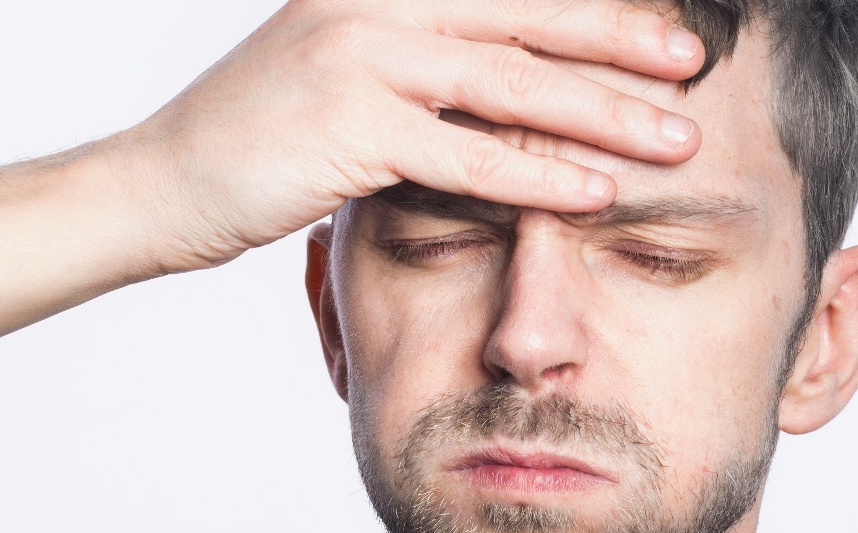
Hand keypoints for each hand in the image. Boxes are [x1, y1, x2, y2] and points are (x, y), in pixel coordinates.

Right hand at [112, 0, 705, 271]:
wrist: (162, 184)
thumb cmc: (259, 140)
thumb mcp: (338, 69)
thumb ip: (414, 57)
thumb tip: (494, 71)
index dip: (589, 7)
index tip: (662, 27)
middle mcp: (377, 2)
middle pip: (528, 17)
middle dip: (622, 40)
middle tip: (695, 67)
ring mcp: (361, 56)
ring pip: (512, 81)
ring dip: (603, 112)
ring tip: (675, 139)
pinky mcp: (351, 126)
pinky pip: (469, 153)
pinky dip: (539, 173)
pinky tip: (596, 189)